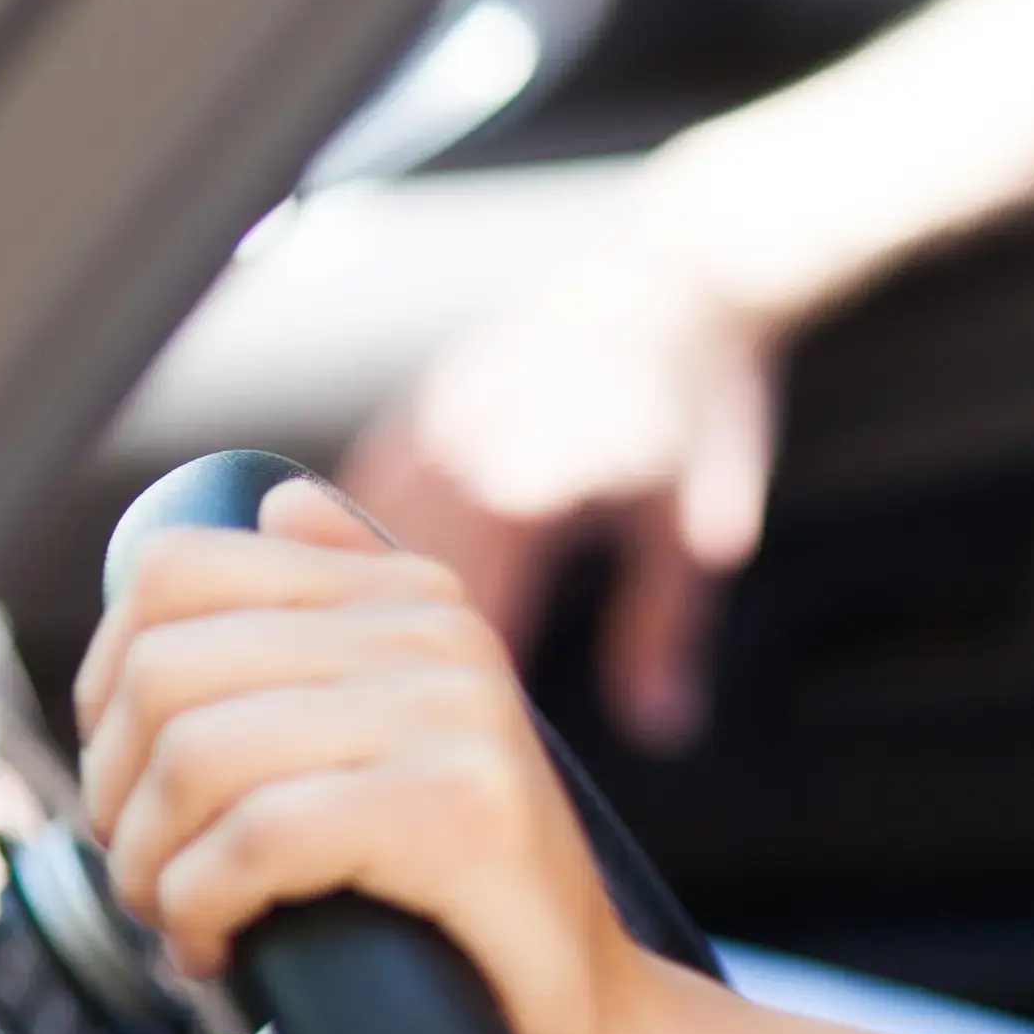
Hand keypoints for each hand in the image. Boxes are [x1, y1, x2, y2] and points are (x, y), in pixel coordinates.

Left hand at [77, 477, 672, 1033]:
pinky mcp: (462, 811)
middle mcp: (441, 636)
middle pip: (165, 668)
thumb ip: (342, 614)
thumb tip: (283, 506)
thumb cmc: (466, 892)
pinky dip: (203, 909)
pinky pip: (257, 840)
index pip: (176, 572)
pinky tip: (224, 947)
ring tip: (183, 913)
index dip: (105, 683)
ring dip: (151, 865)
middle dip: (117, 792)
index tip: (132, 776)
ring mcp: (459, 717)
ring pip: (198, 756)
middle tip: (150, 871)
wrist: (586, 1015)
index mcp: (415, 597)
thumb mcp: (405, 729)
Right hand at [337, 240, 781, 753]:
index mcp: (517, 493)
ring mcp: (419, 428)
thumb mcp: (700, 526)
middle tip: (361, 747)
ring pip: (335, 547)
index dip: (439, 703)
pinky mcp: (409, 410)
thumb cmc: (701, 399)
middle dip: (368, 671)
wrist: (683, 276)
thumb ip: (665, 630)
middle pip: (372, 597)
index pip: (451, 629)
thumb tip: (663, 727)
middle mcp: (449, 459)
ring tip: (331, 693)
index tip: (431, 757)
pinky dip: (335, 558)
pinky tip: (336, 612)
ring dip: (334, 617)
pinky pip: (345, 502)